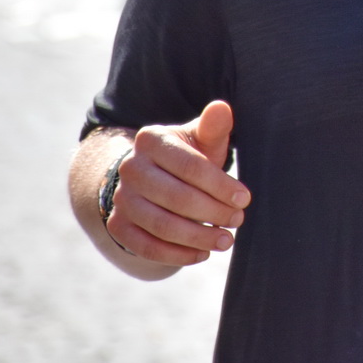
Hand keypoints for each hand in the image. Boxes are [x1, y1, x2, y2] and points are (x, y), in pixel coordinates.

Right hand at [105, 100, 251, 266]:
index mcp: (150, 139)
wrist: (151, 178)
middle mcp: (129, 168)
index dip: (220, 185)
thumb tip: (221, 108)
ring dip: (197, 237)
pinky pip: (146, 247)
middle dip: (213, 212)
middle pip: (177, 197)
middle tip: (238, 221)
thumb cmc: (188, 157)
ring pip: (162, 225)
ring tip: (225, 240)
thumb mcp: (200, 139)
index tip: (244, 198)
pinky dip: (176, 255)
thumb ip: (213, 127)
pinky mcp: (117, 225)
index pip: (190, 166)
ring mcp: (120, 198)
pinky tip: (201, 254)